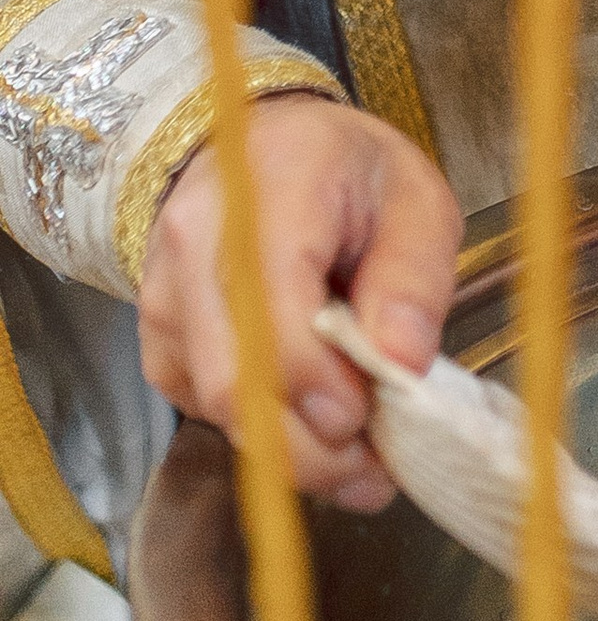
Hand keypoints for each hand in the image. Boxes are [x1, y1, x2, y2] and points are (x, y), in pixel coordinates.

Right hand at [139, 98, 461, 512]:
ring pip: (215, 407)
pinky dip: (263, 433)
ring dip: (290, 450)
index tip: (368, 416)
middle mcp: (195, 240)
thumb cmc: (348, 173)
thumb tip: (402, 364)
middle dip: (307, 445)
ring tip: (359, 454)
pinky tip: (313, 425)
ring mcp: (164, 296)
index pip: (270, 304)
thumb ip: (414, 279)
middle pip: (232, 377)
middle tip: (373, 469)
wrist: (265, 151)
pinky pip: (204, 410)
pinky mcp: (159, 343)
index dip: (316, 379)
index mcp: (268, 186)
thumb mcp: (415, 200)